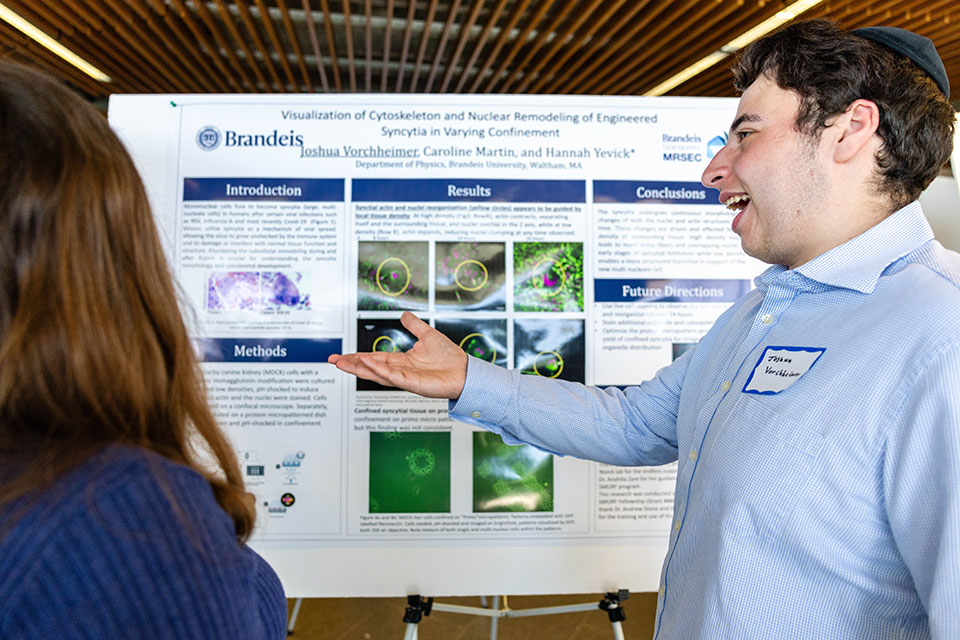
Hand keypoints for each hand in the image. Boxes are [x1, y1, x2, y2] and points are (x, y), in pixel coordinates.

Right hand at [328, 311, 467, 399]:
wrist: (466, 372)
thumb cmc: (450, 358)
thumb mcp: (428, 335)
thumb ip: (414, 326)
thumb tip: (404, 314)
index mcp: (401, 362)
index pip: (374, 359)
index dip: (357, 357)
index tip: (340, 356)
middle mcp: (400, 371)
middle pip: (370, 368)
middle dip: (351, 364)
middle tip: (332, 360)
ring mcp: (405, 379)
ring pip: (377, 374)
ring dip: (359, 368)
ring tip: (342, 362)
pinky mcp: (413, 384)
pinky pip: (393, 377)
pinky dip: (380, 370)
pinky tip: (368, 363)